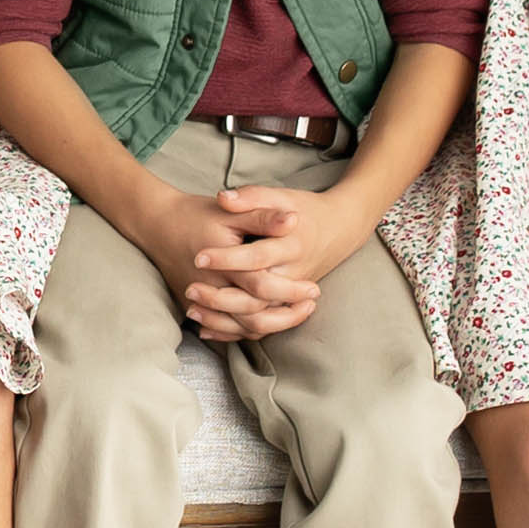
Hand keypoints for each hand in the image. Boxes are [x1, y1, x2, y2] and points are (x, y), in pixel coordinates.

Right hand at [130, 190, 319, 341]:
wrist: (155, 224)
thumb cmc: (194, 214)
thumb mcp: (230, 212)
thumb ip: (261, 217)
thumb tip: (293, 220)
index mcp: (223, 264)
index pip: (261, 286)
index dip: (290, 290)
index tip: (313, 289)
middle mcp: (212, 288)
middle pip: (252, 317)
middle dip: (285, 316)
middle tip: (311, 305)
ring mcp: (202, 301)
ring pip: (239, 328)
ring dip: (269, 326)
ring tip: (294, 315)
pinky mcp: (196, 306)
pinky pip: (225, 328)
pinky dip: (245, 331)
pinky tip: (265, 324)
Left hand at [186, 184, 376, 336]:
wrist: (339, 228)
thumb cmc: (304, 209)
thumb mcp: (280, 196)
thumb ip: (252, 197)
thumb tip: (223, 198)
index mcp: (291, 245)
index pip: (257, 257)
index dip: (227, 258)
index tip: (198, 257)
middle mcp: (293, 274)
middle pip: (257, 296)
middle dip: (221, 297)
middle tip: (190, 289)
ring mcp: (291, 293)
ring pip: (259, 319)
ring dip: (224, 320)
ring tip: (192, 309)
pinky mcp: (287, 304)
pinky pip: (261, 327)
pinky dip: (233, 331)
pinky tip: (206, 327)